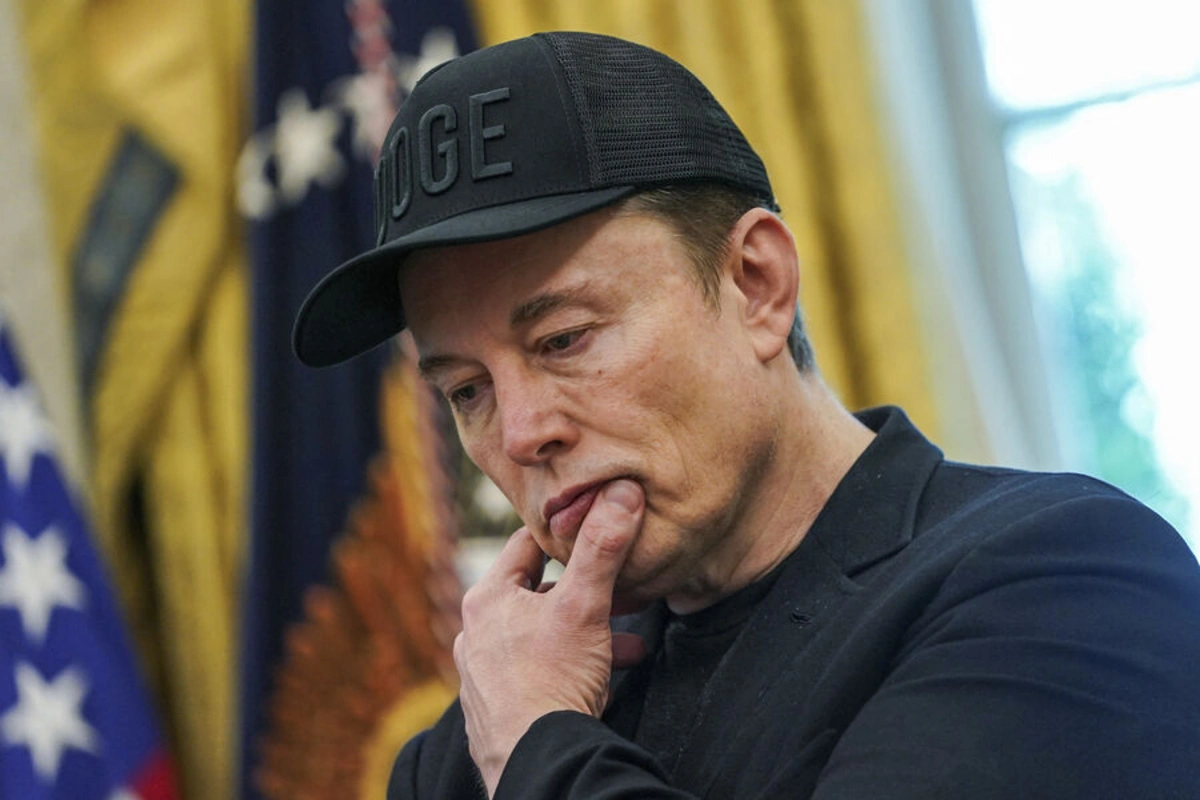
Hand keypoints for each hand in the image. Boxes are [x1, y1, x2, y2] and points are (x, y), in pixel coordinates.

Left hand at [454, 479, 644, 796]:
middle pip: (537, 593)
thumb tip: (622, 492)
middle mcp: (476, 632)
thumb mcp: (585, 606)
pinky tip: (603, 678)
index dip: (565, 533)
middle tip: (622, 593)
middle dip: (586, 593)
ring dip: (585, 633)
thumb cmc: (551, 680)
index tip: (595, 527)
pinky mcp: (496, 706)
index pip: (526, 544)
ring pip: (541, 635)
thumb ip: (603, 548)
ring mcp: (483, 673)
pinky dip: (570, 667)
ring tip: (628, 642)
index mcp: (486, 598)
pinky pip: (537, 672)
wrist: (536, 761)